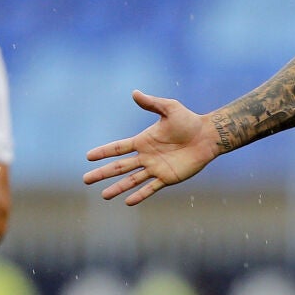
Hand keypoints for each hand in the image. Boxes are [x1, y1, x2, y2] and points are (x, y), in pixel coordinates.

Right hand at [83, 90, 218, 204]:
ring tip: (103, 196)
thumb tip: (134, 92)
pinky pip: (151, 188)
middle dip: (102, 173)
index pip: (118, 148)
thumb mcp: (169, 108)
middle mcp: (146, 156)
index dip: (103, 152)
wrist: (207, 136)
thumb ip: (151, 103)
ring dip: (117, 188)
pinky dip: (140, 195)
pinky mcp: (168, 177)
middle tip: (86, 180)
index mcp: (143, 141)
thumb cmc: (189, 120)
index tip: (88, 157)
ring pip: (131, 180)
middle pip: (119, 167)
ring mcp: (156, 168)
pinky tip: (128, 202)